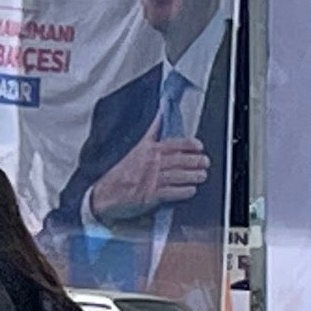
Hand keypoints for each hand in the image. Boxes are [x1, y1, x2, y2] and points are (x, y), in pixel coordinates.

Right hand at [90, 137, 209, 226]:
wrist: (105, 194)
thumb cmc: (121, 172)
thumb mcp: (135, 149)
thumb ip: (151, 133)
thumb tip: (160, 114)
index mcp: (147, 150)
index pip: (174, 144)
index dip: (189, 144)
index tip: (199, 145)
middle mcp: (151, 163)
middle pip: (181, 160)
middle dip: (196, 161)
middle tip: (206, 162)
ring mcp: (152, 179)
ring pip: (180, 176)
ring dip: (194, 176)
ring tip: (202, 175)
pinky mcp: (151, 196)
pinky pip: (174, 192)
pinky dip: (185, 191)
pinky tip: (191, 190)